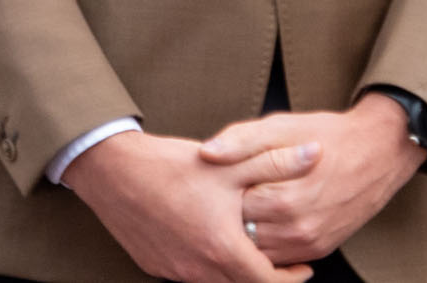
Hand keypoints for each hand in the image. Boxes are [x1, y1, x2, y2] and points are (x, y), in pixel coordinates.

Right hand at [62, 128, 318, 282]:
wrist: (111, 170)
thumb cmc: (170, 166)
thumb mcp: (229, 163)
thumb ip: (276, 164)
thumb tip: (316, 155)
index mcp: (223, 249)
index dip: (292, 279)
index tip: (304, 268)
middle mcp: (199, 269)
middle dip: (266, 277)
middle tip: (282, 261)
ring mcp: (175, 271)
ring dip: (235, 272)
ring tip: (246, 248)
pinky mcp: (155, 267)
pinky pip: (190, 276)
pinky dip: (207, 266)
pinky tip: (208, 241)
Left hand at [198, 95, 424, 266]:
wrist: (377, 152)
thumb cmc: (324, 134)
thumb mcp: (279, 127)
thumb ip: (239, 141)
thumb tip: (205, 153)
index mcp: (281, 198)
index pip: (228, 209)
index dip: (216, 194)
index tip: (211, 182)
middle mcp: (296, 228)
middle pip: (240, 235)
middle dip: (225, 218)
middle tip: (216, 199)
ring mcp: (308, 243)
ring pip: (258, 252)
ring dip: (243, 235)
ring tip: (233, 210)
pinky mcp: (319, 249)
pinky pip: (280, 258)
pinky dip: (265, 244)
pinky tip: (259, 221)